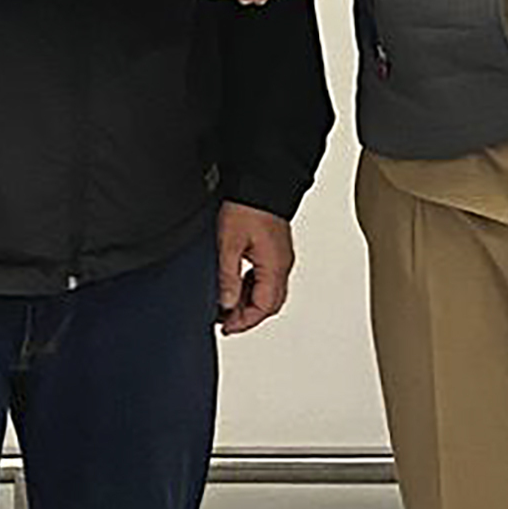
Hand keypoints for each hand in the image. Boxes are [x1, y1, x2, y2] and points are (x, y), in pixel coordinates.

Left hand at [216, 201, 294, 334]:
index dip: (244, 322)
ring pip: (269, 292)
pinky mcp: (275, 250)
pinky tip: (236, 284)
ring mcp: (280, 257)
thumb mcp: (229, 244)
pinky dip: (252, 288)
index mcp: (274, 266)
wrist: (261, 181)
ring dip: (249, 302)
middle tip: (225, 320)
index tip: (226, 327)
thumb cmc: (248, 207)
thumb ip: (228, 277)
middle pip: (270, 304)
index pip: (264, 307)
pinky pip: (267, 278)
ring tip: (226, 304)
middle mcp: (282, 264)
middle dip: (247, 316)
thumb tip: (226, 304)